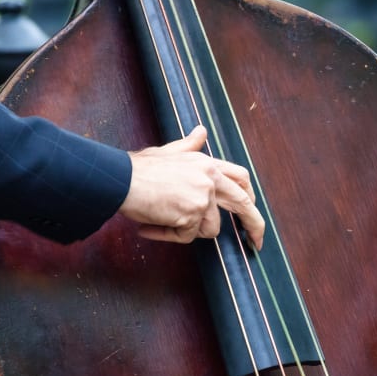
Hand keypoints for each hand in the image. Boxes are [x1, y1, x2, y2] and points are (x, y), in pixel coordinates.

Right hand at [119, 126, 264, 249]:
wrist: (119, 179)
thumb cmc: (139, 168)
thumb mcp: (168, 152)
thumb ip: (189, 145)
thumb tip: (201, 131)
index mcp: (207, 164)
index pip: (241, 178)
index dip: (249, 196)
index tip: (252, 210)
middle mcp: (210, 179)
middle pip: (243, 204)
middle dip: (254, 226)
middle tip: (257, 243)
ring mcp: (202, 197)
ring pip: (210, 228)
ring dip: (187, 230)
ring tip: (161, 219)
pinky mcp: (191, 214)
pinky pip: (186, 236)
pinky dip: (167, 235)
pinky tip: (149, 226)